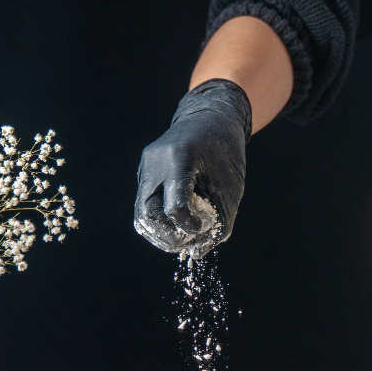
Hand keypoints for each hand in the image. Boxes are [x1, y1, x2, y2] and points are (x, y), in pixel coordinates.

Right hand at [134, 79, 250, 258]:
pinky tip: (173, 227)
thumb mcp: (231, 187)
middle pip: (148, 215)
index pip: (174, 207)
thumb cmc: (225, 152)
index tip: (202, 226)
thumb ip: (219, 223)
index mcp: (179, 159)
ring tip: (178, 240)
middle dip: (167, 237)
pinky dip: (158, 221)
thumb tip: (197, 253)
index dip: (189, 227)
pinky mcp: (144, 172)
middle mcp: (155, 163)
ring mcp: (145, 167)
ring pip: (140, 214)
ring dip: (158, 234)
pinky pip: (144, 204)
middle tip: (184, 244)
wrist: (210, 116)